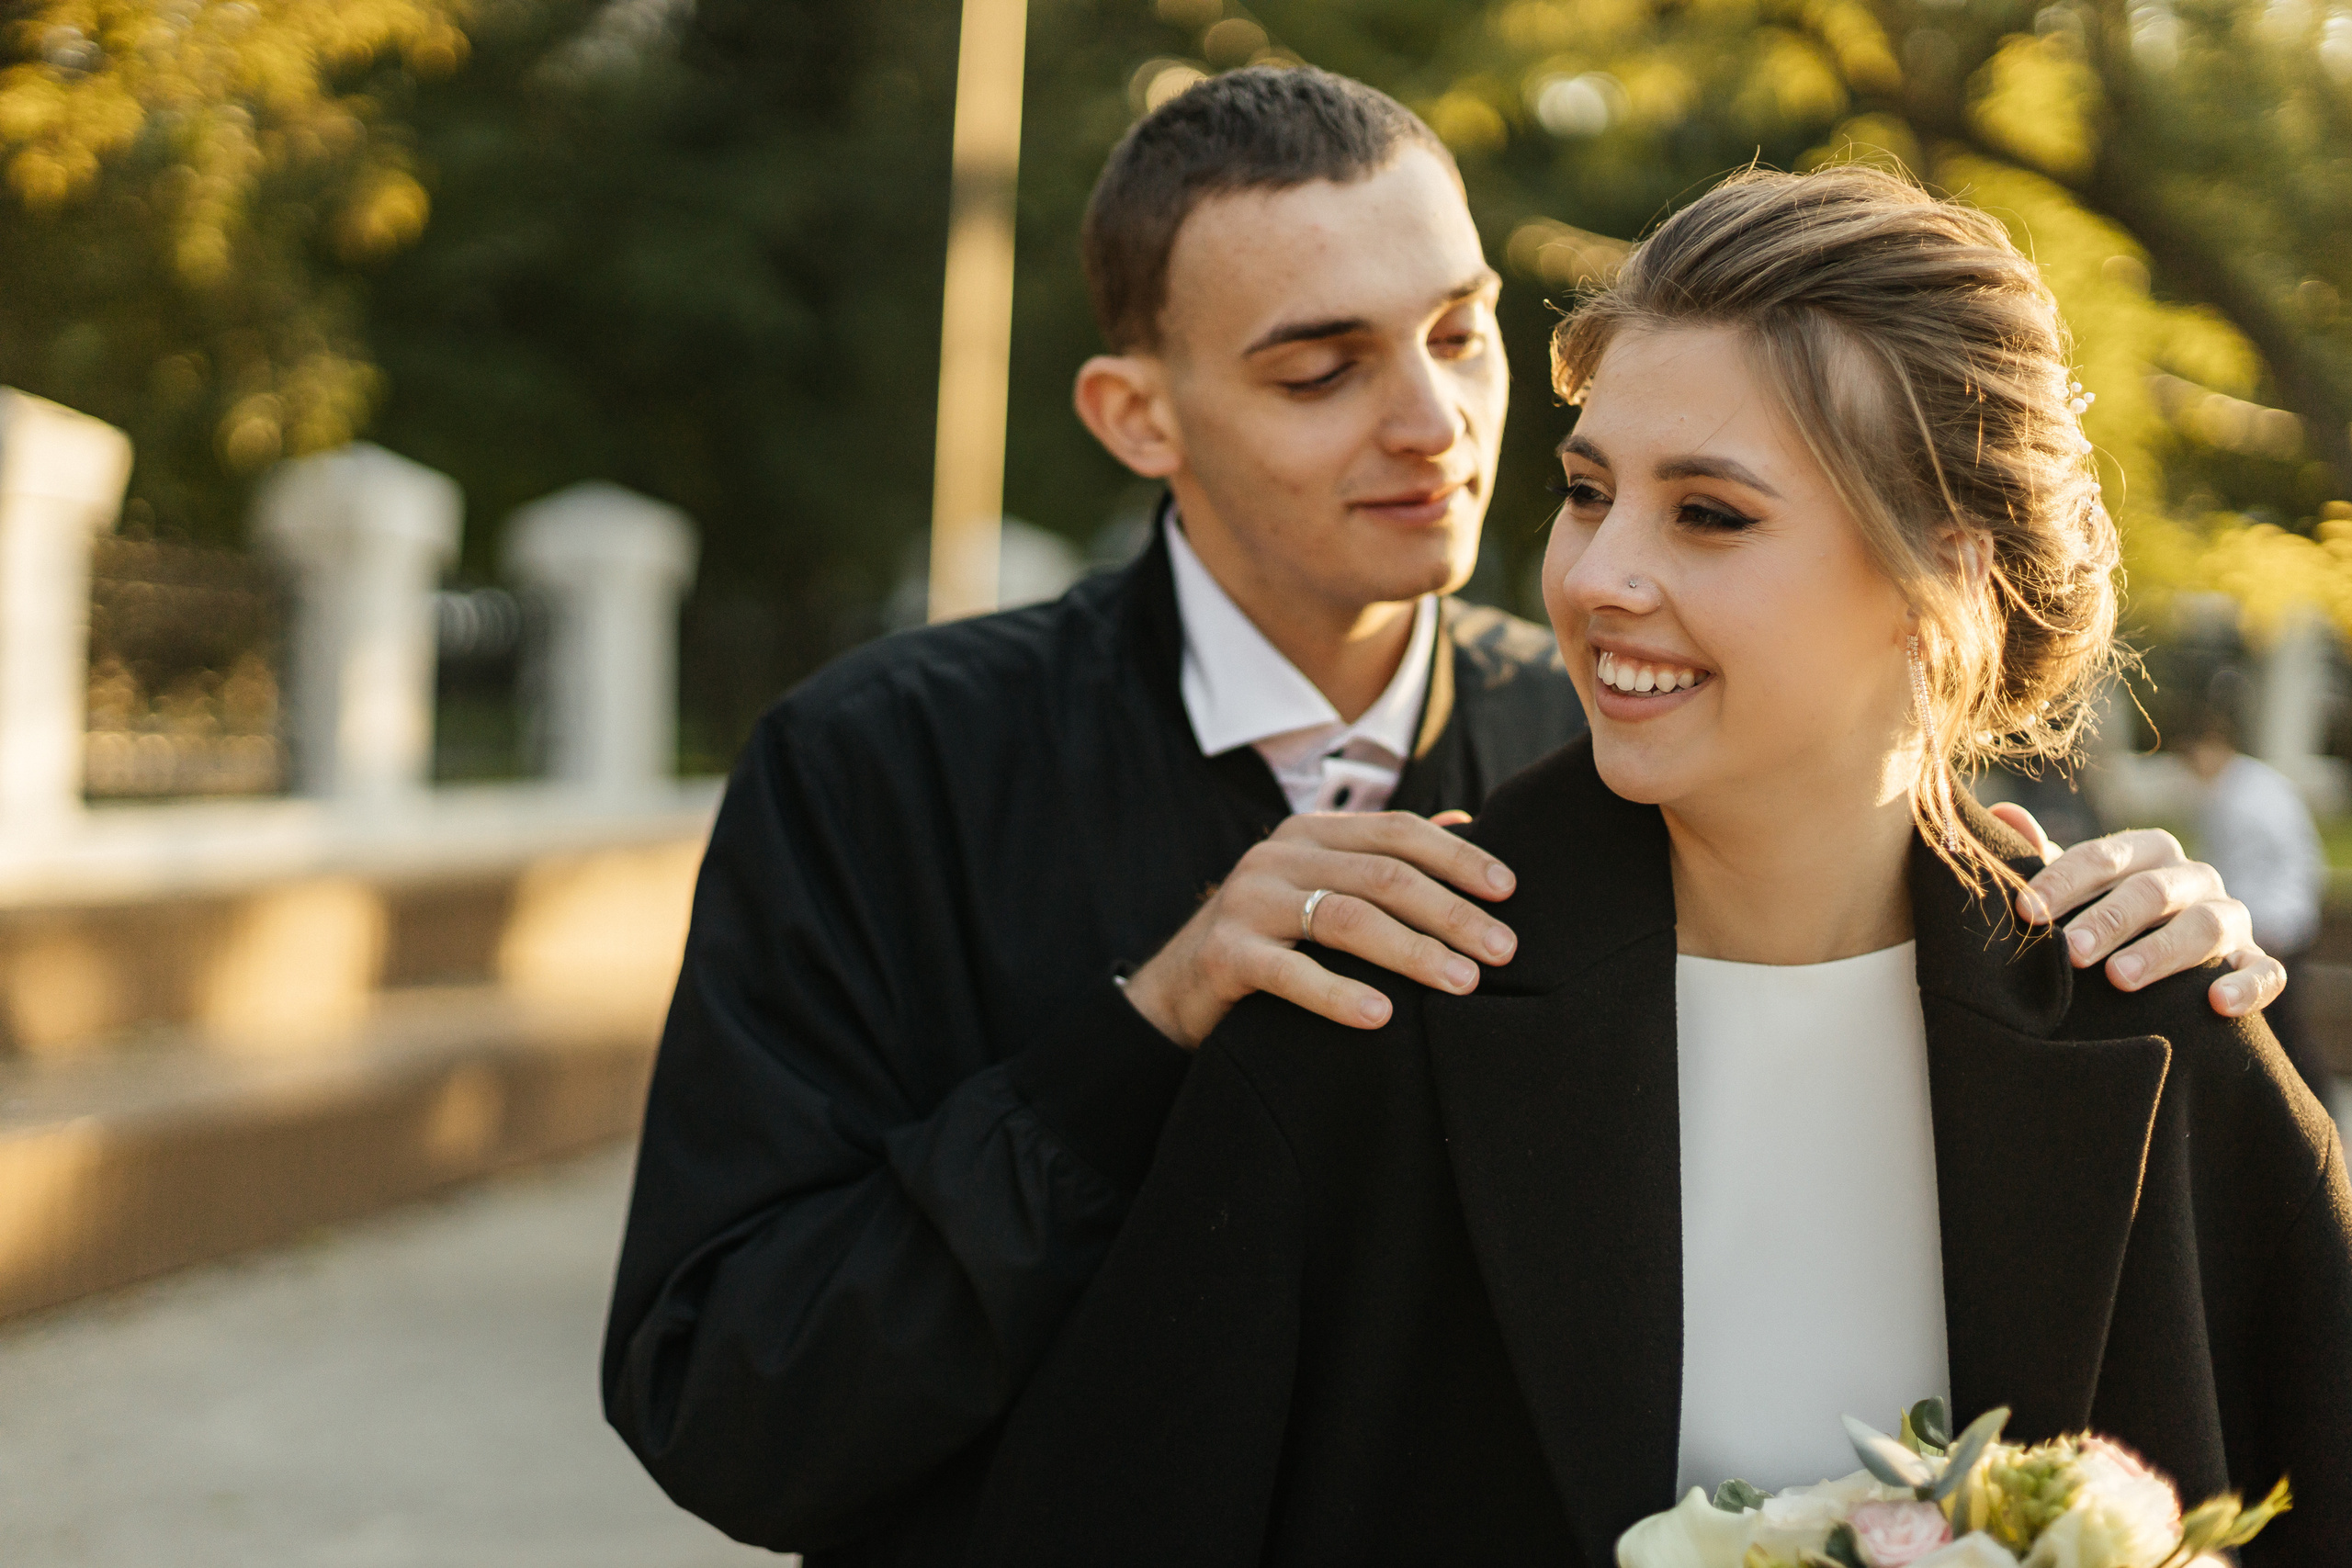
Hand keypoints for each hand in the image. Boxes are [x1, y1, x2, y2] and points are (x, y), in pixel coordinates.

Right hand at [1122, 809, 1516, 1048]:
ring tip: (1463, 983)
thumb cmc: (1271, 939)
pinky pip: (1291, 972)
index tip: (1509, 891)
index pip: (1399, 831)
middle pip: (1383, 875)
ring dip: (1413, 951)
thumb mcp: (1322, 886)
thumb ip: (1383, 857)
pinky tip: (1382, 1016)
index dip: (1458, 857)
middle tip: (1503, 951)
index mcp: (1313, 833)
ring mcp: (1250, 900)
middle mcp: (1280, 855)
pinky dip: (1339, 994)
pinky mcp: (1226, 952)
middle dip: (1451, 913)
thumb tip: (1465, 821)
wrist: (1177, 989)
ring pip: (1347, 917)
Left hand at [1988, 803, 2285, 1018]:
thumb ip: (2041, 858)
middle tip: (2073, 952)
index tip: (2026, 912)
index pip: (2104, 856)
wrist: (2162, 966)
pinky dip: (2247, 984)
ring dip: (2164, 950)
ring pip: (2208, 925)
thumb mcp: (2073, 889)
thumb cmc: (2104, 918)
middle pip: (2154, 890)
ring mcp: (2230, 919)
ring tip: (2120, 978)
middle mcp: (2193, 878)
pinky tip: (2217, 1003)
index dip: (2063, 882)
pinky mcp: (2255, 961)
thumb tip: (2002, 813)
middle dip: (2110, 919)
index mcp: (2147, 852)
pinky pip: (2266, 970)